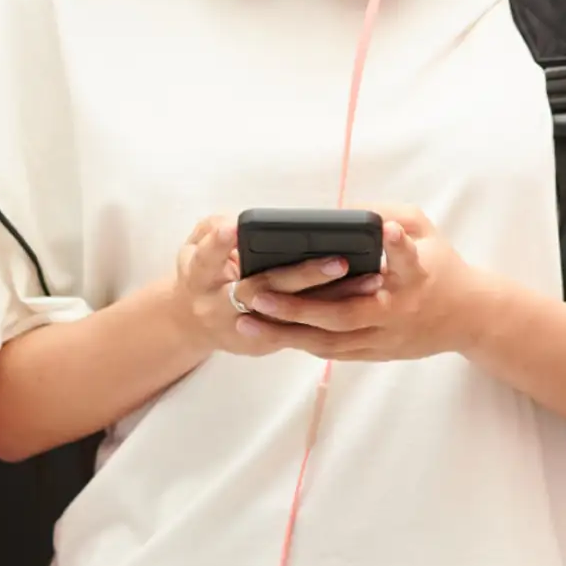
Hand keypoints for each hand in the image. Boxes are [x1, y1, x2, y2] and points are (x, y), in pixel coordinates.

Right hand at [170, 215, 384, 356]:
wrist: (197, 322)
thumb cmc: (204, 270)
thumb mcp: (195, 246)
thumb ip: (214, 230)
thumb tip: (240, 221)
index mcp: (199, 279)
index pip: (207, 260)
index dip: (219, 245)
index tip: (235, 226)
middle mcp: (219, 308)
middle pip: (262, 292)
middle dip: (302, 276)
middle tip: (339, 261)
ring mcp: (245, 329)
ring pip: (293, 317)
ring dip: (333, 299)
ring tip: (370, 279)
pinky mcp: (265, 344)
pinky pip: (303, 331)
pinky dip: (334, 313)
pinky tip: (366, 298)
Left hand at [234, 205, 487, 361]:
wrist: (468, 318)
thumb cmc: (441, 266)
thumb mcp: (427, 231)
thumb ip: (393, 214)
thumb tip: (349, 212)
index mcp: (417, 276)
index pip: (408, 262)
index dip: (397, 247)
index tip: (387, 231)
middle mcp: (399, 311)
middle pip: (345, 315)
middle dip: (298, 307)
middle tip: (259, 294)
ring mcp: (386, 337)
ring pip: (330, 342)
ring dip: (287, 332)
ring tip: (247, 320)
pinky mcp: (377, 352)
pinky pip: (332, 351)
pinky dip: (301, 341)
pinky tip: (268, 331)